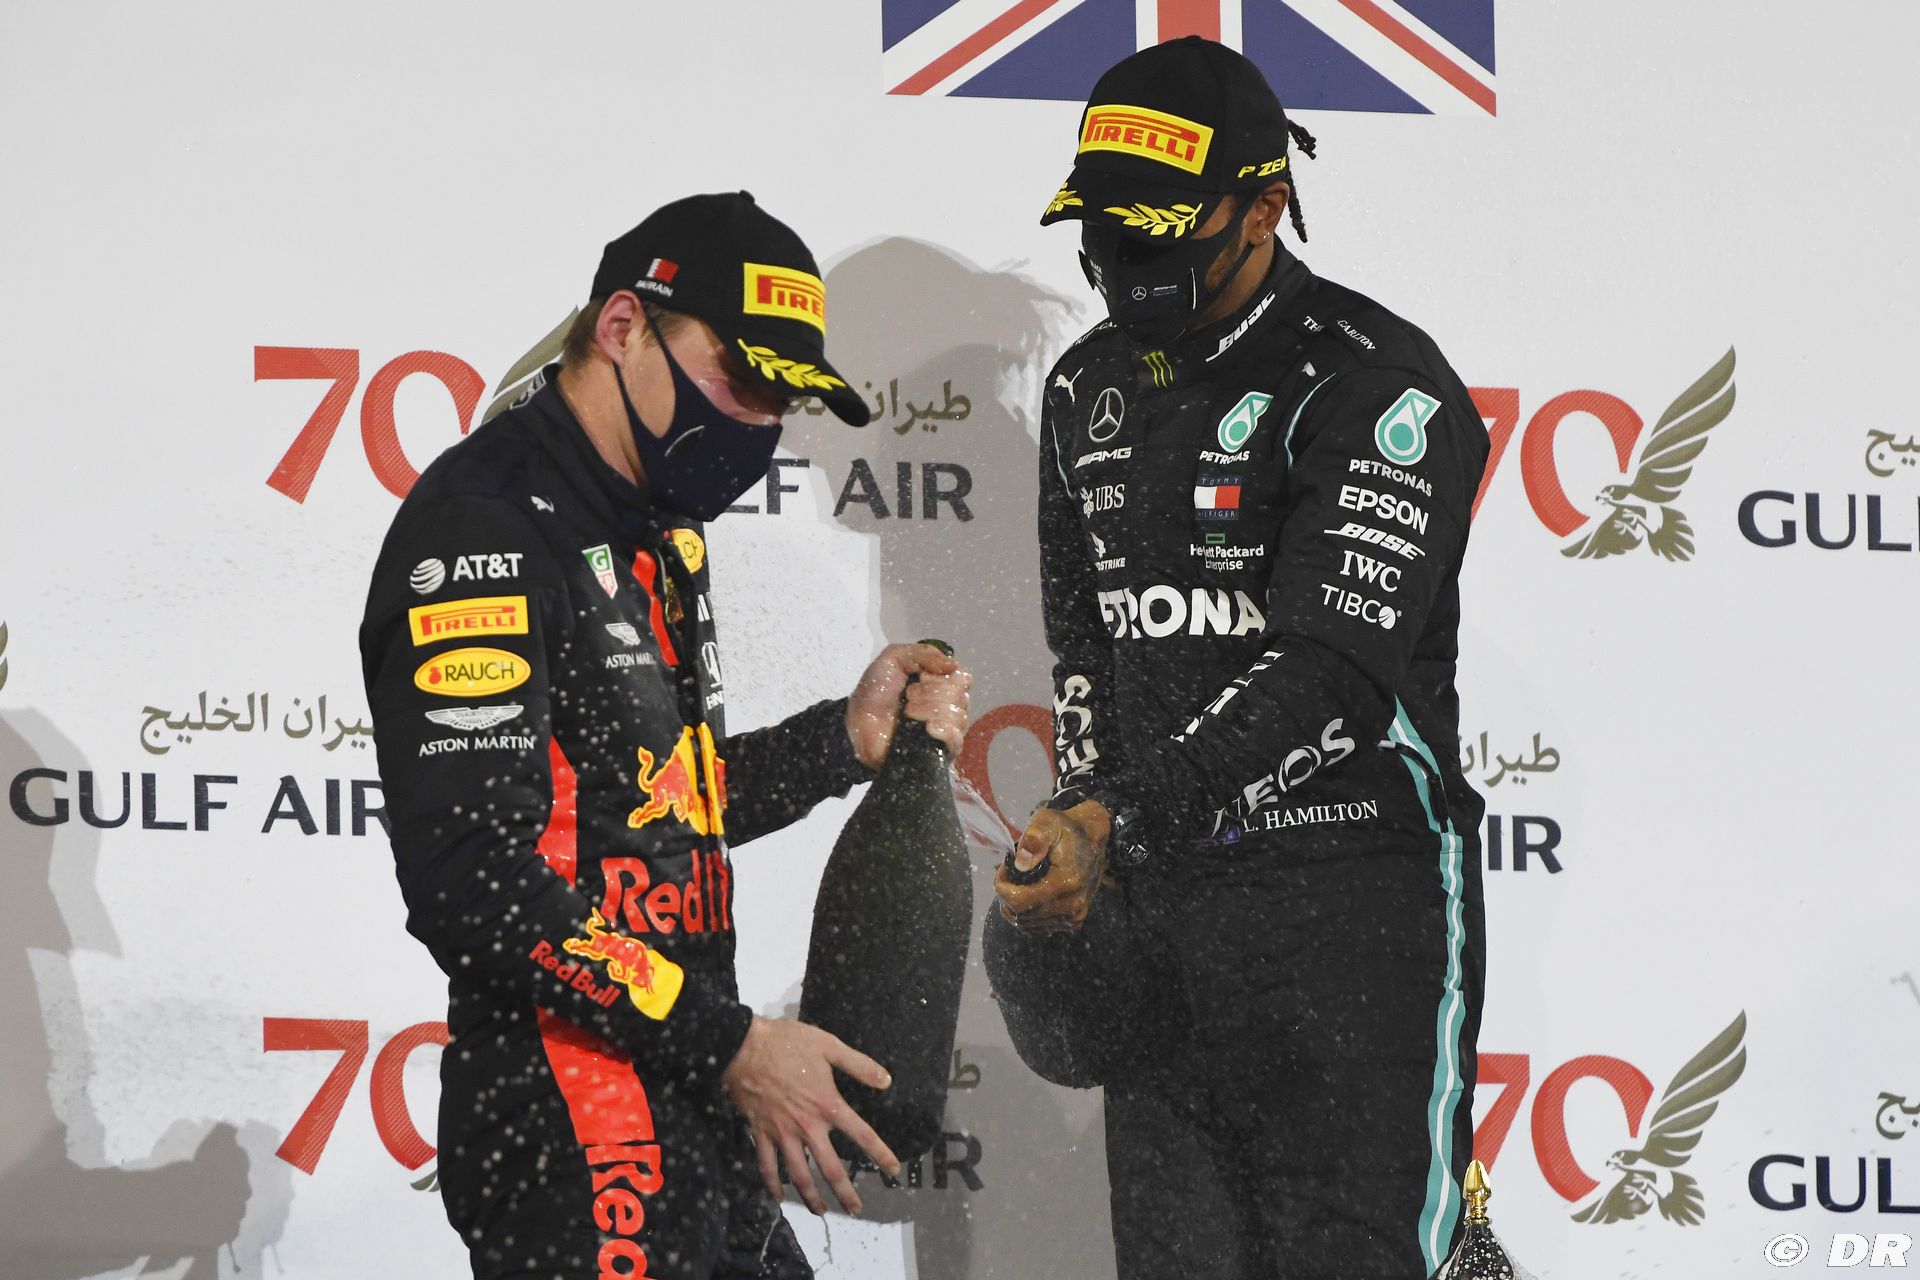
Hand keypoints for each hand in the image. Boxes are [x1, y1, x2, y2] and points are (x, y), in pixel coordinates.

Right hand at [722, 1016, 900, 1215]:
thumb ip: (859, 1065)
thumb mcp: (828, 1046)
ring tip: (821, 1212)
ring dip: (810, 1196)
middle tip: (856, 1209)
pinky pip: (766, 1165)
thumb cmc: (786, 1043)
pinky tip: (778, 1197)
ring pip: (798, 1174)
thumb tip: (886, 1080)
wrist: (743, 1047)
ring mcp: (782, 1133)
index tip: (894, 1170)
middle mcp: (807, 1126)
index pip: (862, 1135)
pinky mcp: (761, 1133)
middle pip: (830, 1168)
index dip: (880, 1154)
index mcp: (828, 1105)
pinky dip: (772, 1184)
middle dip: (845, 1193)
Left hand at [845, 642, 971, 768]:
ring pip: (958, 716)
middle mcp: (948, 706)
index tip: (920, 677)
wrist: (857, 723)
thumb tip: (953, 665)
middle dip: (931, 692)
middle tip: (908, 696)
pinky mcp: (939, 751)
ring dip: (929, 710)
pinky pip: (956, 740)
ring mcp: (945, 730)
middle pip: (961, 695)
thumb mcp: (894, 658)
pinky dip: (943, 730)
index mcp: (940, 684)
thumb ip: (923, 653)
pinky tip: (928, 728)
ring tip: (908, 713)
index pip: (963, 677)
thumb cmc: (874, 691)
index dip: (942, 676)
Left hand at [993, 799, 1112, 932]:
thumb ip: (1033, 839)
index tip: (1004, 869)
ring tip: (1021, 881)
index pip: (1017, 901)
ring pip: (1026, 923)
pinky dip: (1028, 913)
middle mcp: (1072, 905)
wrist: (1093, 839)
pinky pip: (1038, 926)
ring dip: (1016, 905)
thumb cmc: (1067, 829)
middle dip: (1007, 894)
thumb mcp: (1047, 822)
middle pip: (1019, 915)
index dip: (1002, 886)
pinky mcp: (1074, 921)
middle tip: (1010, 874)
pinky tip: (1030, 893)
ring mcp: (1074, 916)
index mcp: (1066, 882)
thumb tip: (1020, 864)